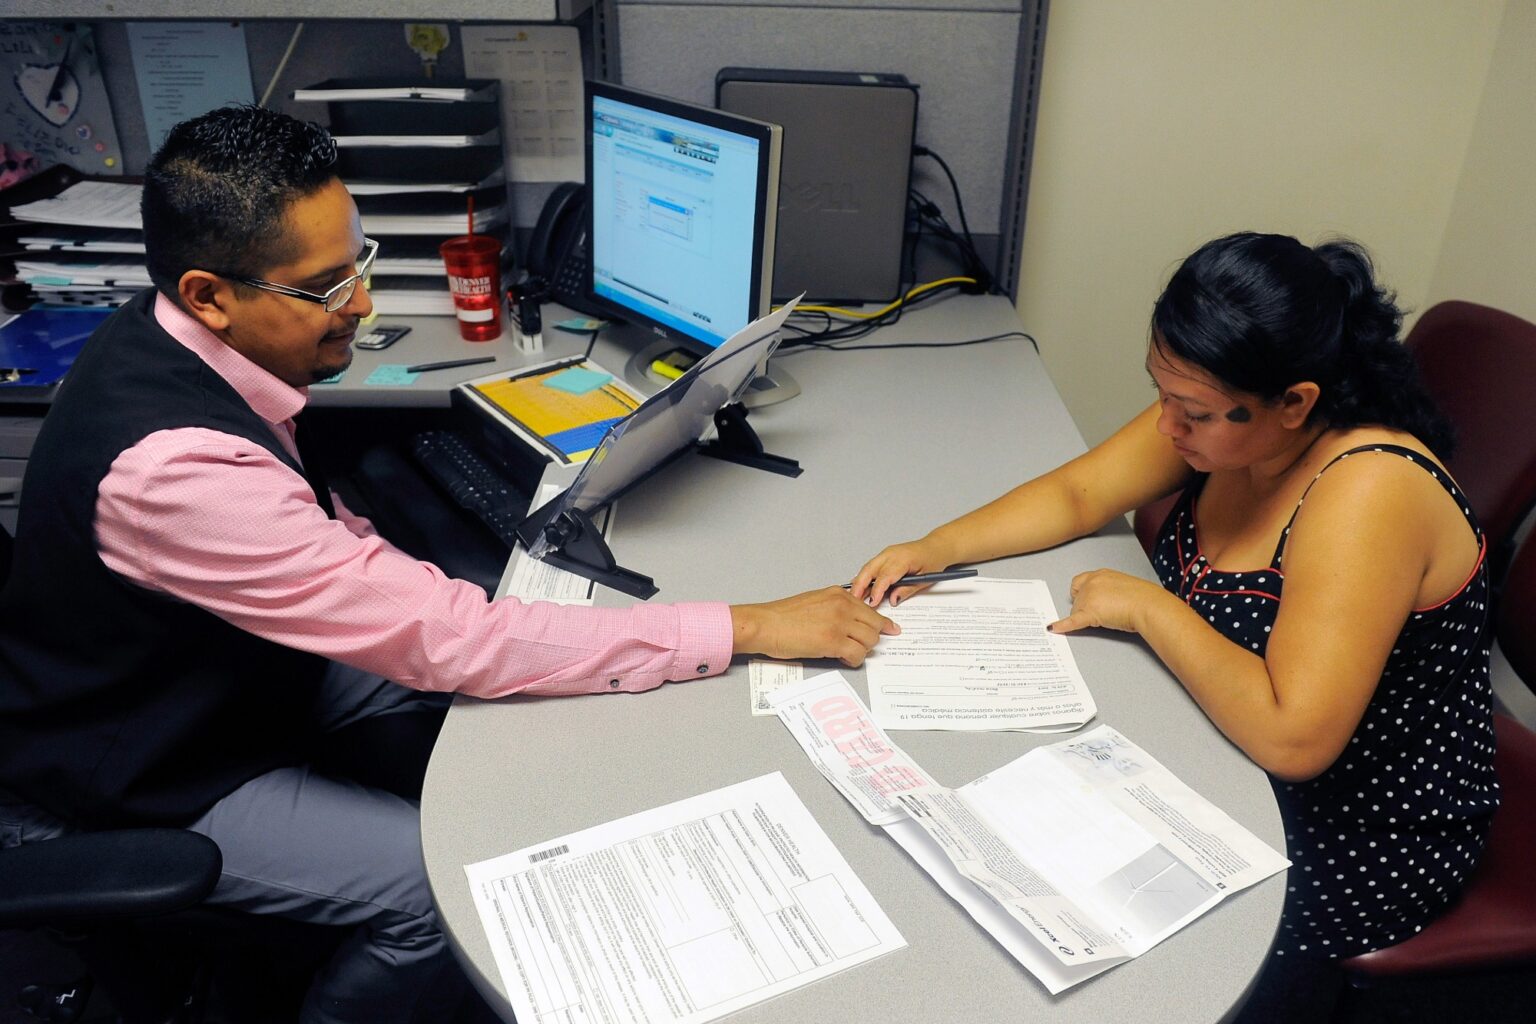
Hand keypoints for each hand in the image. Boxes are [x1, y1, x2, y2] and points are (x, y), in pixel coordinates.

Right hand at [731, 587, 899, 667]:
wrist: (765, 624)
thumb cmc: (783, 616)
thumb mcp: (814, 601)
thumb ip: (835, 607)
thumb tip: (850, 621)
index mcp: (839, 595)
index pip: (871, 610)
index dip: (882, 623)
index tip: (891, 629)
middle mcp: (843, 606)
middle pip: (875, 625)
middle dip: (872, 638)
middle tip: (862, 646)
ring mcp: (839, 623)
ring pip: (870, 641)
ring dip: (862, 650)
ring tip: (846, 652)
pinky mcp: (833, 642)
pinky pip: (858, 654)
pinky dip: (854, 659)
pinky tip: (843, 658)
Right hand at [850, 539, 951, 606]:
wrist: (935, 547)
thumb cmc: (933, 560)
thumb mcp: (925, 579)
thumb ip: (907, 589)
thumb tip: (893, 599)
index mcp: (902, 559)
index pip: (885, 576)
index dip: (876, 591)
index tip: (872, 603)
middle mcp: (891, 554)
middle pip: (869, 570)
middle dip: (859, 586)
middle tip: (854, 600)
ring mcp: (886, 553)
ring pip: (867, 568)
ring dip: (859, 582)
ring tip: (854, 597)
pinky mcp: (884, 556)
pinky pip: (870, 566)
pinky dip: (863, 576)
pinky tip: (859, 586)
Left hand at [1050, 569, 1166, 633]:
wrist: (1148, 605)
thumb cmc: (1143, 598)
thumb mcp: (1123, 586)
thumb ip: (1110, 590)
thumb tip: (1106, 600)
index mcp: (1101, 574)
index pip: (1079, 582)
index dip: (1080, 593)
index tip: (1084, 598)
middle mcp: (1092, 582)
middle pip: (1077, 599)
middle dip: (1086, 607)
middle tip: (1105, 612)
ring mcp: (1089, 597)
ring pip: (1077, 611)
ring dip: (1087, 617)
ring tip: (1108, 617)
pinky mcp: (1090, 613)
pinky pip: (1072, 621)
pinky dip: (1062, 626)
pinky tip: (1053, 628)